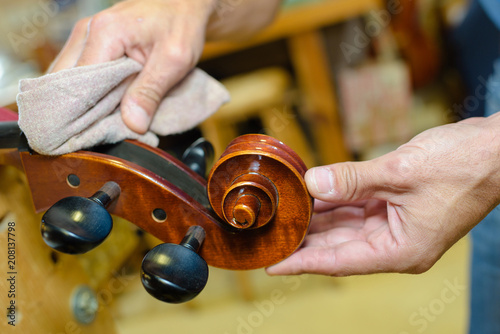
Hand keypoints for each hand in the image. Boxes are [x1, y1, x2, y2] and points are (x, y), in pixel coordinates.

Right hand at [49, 0, 215, 133]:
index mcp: (105, 33)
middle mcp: (86, 32)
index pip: (79, 84)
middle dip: (78, 112)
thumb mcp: (175, 60)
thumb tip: (133, 124)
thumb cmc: (181, 25)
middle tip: (93, 137)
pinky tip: (100, 109)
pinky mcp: (90, 44)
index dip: (83, 115)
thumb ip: (151, 91)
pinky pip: (78, 74)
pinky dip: (87, 94)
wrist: (182, 6)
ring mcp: (85, 37)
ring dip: (81, 104)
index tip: (89, 139)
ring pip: (68, 80)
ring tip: (97, 126)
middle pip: (66, 83)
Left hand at [267, 114, 499, 275]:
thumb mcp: (399, 172)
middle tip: (272, 236)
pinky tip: (312, 194)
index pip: (340, 262)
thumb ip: (352, 179)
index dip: (304, 263)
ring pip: (345, 226)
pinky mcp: (394, 205)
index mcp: (401, 250)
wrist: (494, 148)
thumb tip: (312, 183)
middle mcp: (396, 243)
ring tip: (285, 215)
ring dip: (317, 219)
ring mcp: (395, 224)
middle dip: (305, 240)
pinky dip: (335, 200)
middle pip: (339, 246)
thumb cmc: (463, 166)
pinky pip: (356, 206)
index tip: (274, 266)